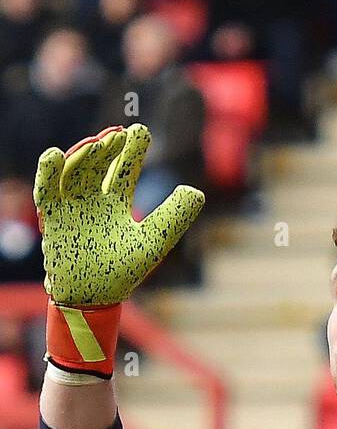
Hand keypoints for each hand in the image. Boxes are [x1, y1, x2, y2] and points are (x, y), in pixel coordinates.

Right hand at [34, 124, 203, 375]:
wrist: (94, 298)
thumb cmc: (123, 273)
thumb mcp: (154, 242)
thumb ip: (175, 217)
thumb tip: (197, 191)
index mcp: (118, 203)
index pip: (125, 168)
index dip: (132, 149)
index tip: (139, 130)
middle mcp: (93, 199)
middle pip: (99, 163)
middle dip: (107, 147)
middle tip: (119, 134)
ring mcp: (72, 205)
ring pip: (75, 171)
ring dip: (85, 155)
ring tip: (99, 143)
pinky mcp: (53, 216)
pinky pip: (46, 190)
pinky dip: (48, 172)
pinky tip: (55, 155)